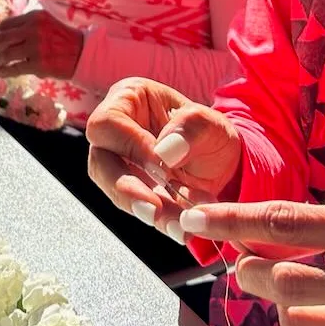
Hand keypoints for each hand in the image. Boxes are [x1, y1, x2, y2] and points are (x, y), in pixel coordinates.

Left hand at [0, 10, 82, 78]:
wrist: (83, 53)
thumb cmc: (62, 39)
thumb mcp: (45, 24)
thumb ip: (25, 26)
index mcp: (34, 16)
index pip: (6, 23)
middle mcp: (34, 29)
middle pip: (2, 38)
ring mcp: (36, 46)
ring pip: (6, 53)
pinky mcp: (39, 63)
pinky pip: (14, 68)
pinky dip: (3, 71)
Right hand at [85, 79, 241, 240]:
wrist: (224, 163)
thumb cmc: (212, 133)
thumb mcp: (212, 125)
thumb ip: (190, 129)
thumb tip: (164, 152)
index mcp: (129, 98)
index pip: (108, 124)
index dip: (131, 147)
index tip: (162, 167)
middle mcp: (116, 130)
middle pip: (100, 161)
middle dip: (127, 189)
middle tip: (155, 210)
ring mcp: (119, 162)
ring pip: (112, 188)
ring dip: (142, 209)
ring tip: (174, 224)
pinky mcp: (129, 189)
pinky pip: (133, 206)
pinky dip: (156, 219)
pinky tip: (176, 227)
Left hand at [178, 199, 324, 325]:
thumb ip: (320, 221)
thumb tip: (253, 234)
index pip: (291, 222)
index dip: (235, 220)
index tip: (196, 216)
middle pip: (286, 280)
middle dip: (251, 269)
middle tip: (247, 261)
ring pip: (294, 319)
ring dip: (278, 300)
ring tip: (293, 284)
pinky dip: (308, 324)